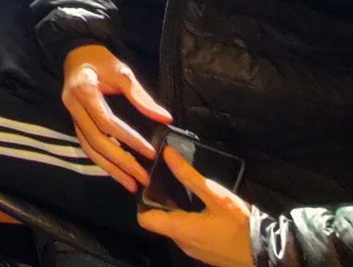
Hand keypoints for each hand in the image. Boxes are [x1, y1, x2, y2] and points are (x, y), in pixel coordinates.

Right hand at [61, 44, 171, 191]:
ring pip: (89, 147)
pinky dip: (102, 161)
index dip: (128, 138)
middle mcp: (73, 105)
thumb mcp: (121, 71)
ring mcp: (71, 115)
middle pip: (96, 140)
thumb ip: (140, 96)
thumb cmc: (101, 60)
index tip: (150, 152)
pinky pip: (87, 145)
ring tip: (131, 184)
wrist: (77, 53)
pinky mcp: (74, 121)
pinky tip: (118, 172)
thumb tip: (164, 118)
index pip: (106, 121)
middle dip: (120, 161)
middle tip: (143, 177)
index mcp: (84, 90)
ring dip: (110, 168)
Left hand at [138, 147, 253, 266]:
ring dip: (174, 210)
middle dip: (159, 201)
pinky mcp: (205, 253)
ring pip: (174, 228)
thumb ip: (188, 175)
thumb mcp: (215, 195)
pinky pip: (187, 234)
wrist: (267, 254)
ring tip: (179, 189)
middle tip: (163, 179)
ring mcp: (194, 251)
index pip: (144, 219)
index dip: (142, 201)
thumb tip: (166, 153)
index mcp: (180, 230)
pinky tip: (196, 206)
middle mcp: (182, 243)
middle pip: (159, 221)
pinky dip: (187, 220)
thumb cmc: (239, 225)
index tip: (147, 183)